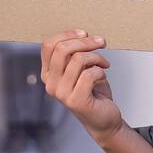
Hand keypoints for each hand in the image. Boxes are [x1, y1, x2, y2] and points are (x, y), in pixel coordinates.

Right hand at [41, 29, 122, 143]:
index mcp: (48, 73)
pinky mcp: (76, 101)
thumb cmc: (93, 91)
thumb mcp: (80, 69)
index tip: (85, 33)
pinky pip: (89, 74)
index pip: (48, 45)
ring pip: (78, 60)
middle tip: (101, 42)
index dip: (68, 34)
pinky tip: (103, 75)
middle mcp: (51, 83)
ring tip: (104, 63)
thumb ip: (74, 55)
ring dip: (97, 57)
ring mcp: (62, 93)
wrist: (104, 118)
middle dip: (85, 42)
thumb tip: (82, 35)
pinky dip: (101, 71)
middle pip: (62, 49)